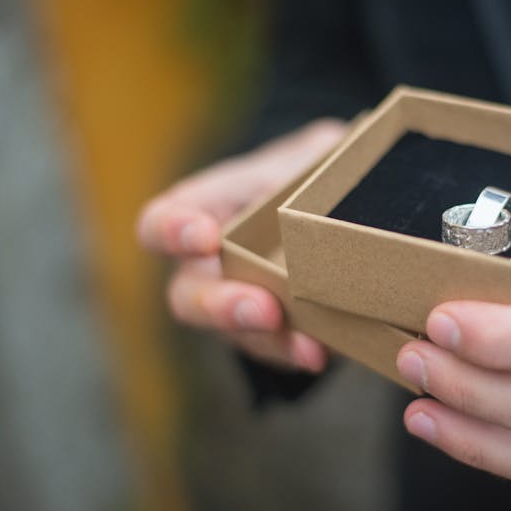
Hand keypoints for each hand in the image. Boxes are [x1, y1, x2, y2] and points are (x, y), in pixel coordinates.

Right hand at [137, 118, 346, 371]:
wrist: (350, 210)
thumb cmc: (312, 174)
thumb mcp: (309, 158)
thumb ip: (303, 169)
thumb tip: (312, 184)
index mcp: (203, 211)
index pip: (160, 224)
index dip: (171, 232)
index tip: (204, 235)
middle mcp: (208, 266)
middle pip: (188, 298)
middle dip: (221, 307)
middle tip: (261, 308)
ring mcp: (238, 305)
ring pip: (233, 334)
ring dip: (268, 340)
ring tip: (305, 345)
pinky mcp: (275, 334)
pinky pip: (276, 351)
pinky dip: (298, 352)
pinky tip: (319, 352)